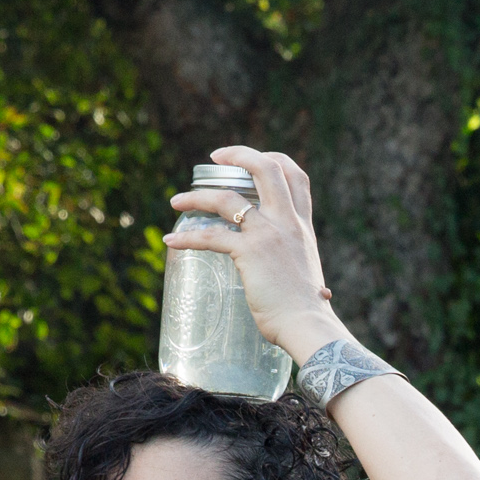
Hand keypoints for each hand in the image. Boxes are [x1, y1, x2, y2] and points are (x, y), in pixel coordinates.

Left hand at [166, 146, 341, 360]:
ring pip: (227, 199)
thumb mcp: (309, 273)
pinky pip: (211, 237)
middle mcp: (287, 223)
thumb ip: (298, 264)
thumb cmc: (308, 310)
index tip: (252, 159)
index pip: (296, 176)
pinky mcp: (250, 253)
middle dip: (238, 154)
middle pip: (267, 169)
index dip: (273, 159)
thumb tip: (304, 283)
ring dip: (197, 196)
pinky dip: (187, 238)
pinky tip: (171, 242)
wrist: (308, 325)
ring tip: (177, 202)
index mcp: (302, 226)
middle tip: (214, 158)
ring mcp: (268, 235)